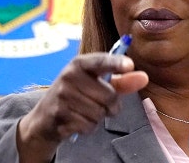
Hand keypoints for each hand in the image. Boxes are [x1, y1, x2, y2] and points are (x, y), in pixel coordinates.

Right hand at [17, 53, 147, 160]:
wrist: (45, 116)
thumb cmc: (77, 95)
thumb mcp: (97, 84)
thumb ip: (122, 81)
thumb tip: (143, 77)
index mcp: (80, 63)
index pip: (101, 61)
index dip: (116, 63)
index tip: (130, 65)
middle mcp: (69, 75)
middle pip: (109, 96)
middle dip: (110, 106)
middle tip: (99, 104)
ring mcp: (63, 95)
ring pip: (99, 113)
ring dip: (97, 117)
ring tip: (84, 111)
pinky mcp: (59, 113)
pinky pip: (88, 125)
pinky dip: (87, 127)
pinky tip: (77, 120)